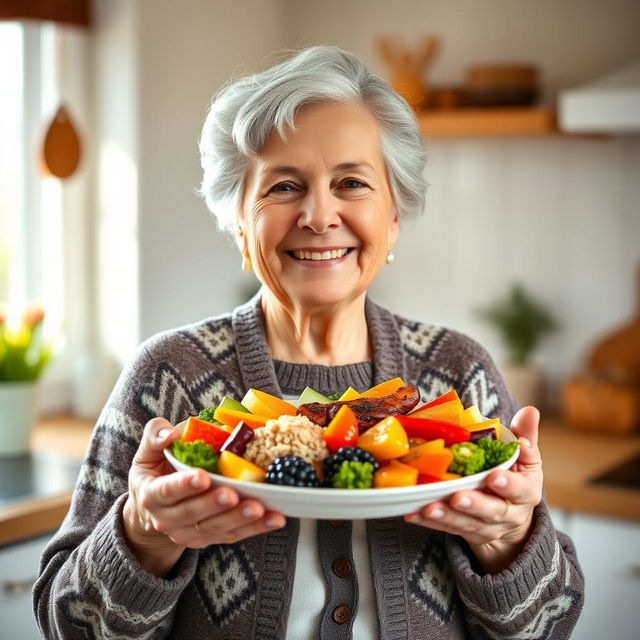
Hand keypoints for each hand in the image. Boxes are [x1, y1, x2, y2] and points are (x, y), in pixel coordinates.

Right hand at [122, 417, 285, 576]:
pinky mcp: (210, 538)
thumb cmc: (157, 471)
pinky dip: (255, 528)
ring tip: (259, 508)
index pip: (167, 491)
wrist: (155, 509)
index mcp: (153, 495)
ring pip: (216, 528)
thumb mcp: (148, 452)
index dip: (184, 485)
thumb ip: (155, 437)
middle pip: (193, 513)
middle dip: (215, 504)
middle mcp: (168, 519)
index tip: (203, 476)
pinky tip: (274, 519)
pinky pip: (234, 535)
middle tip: (234, 494)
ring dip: (239, 519)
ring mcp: (190, 533)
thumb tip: (169, 434)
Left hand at [403, 406, 542, 573]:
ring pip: (467, 523)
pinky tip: (414, 514)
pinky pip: (447, 528)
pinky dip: (430, 523)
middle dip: (474, 504)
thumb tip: (529, 410)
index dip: (508, 484)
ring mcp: (487, 527)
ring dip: (447, 516)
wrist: (512, 520)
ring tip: (429, 507)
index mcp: (525, 492)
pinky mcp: (468, 533)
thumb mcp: (525, 459)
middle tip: (457, 497)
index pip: (519, 489)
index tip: (493, 476)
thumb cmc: (516, 478)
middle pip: (492, 511)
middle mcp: (508, 513)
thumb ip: (525, 436)